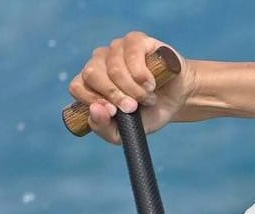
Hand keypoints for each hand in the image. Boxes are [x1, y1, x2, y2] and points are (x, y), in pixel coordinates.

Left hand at [68, 31, 192, 144]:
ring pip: (113, 68)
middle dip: (114, 95)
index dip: (92, 99)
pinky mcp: (135, 40)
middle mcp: (99, 62)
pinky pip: (131, 54)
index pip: (77, 86)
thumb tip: (95, 109)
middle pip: (91, 74)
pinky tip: (151, 83)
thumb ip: (104, 128)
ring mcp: (116, 49)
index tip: (113, 112)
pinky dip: (142, 74)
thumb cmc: (149, 114)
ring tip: (148, 98)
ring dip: (134, 89)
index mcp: (91, 83)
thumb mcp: (126, 131)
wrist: (177, 99)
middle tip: (133, 107)